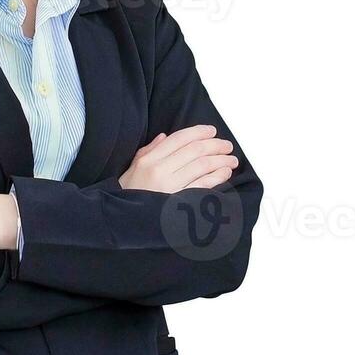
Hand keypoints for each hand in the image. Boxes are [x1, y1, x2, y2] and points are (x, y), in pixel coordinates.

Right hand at [118, 124, 238, 193]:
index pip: (178, 139)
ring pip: (202, 165)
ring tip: (231, 160)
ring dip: (220, 160)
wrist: (124, 223)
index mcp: (148, 161)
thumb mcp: (133, 169)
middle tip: (227, 145)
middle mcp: (159, 171)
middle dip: (215, 145)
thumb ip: (149, 150)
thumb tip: (165, 136)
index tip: (212, 131)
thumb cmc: (129, 195)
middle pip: (194, 150)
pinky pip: (203, 186)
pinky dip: (217, 177)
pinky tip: (225, 173)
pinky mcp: (179, 204)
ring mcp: (170, 188)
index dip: (198, 132)